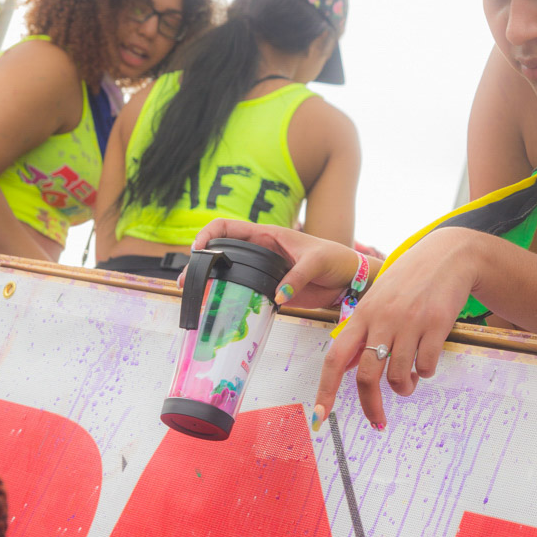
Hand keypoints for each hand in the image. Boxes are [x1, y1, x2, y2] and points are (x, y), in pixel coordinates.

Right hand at [182, 219, 359, 308]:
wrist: (349, 279)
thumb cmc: (335, 258)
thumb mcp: (317, 261)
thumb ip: (298, 276)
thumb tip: (279, 295)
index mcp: (267, 235)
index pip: (228, 227)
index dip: (208, 233)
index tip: (198, 249)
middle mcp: (260, 252)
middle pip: (222, 252)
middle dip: (201, 263)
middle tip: (188, 281)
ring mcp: (263, 272)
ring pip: (229, 274)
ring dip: (210, 283)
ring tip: (194, 297)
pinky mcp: (269, 290)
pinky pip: (244, 293)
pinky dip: (229, 299)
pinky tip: (217, 309)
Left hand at [312, 227, 482, 430]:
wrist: (447, 255)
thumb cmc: (409, 280)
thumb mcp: (378, 299)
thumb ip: (361, 331)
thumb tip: (343, 367)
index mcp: (363, 314)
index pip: (336, 358)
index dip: (326, 390)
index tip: (320, 416)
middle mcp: (383, 319)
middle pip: (366, 376)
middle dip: (371, 406)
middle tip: (378, 422)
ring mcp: (410, 322)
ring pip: (398, 376)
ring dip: (403, 388)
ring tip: (408, 383)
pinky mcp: (437, 325)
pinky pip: (426, 367)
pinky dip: (426, 373)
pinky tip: (426, 361)